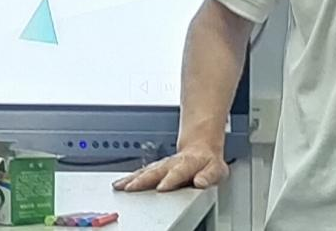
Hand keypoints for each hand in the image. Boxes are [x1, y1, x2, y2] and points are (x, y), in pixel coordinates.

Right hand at [111, 146, 228, 192]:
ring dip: (133, 179)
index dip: (171, 179)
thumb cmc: (208, 163)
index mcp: (190, 163)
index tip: (162, 187)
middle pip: (157, 171)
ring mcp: (163, 165)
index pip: (179, 172)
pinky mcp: (155, 168)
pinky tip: (119, 184)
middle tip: (131, 187)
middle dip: (144, 179)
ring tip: (121, 186)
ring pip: (146, 171)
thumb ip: (209, 175)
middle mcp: (173, 163)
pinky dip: (129, 178)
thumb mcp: (216, 169)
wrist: (201, 147)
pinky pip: (141, 172)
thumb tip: (201, 181)